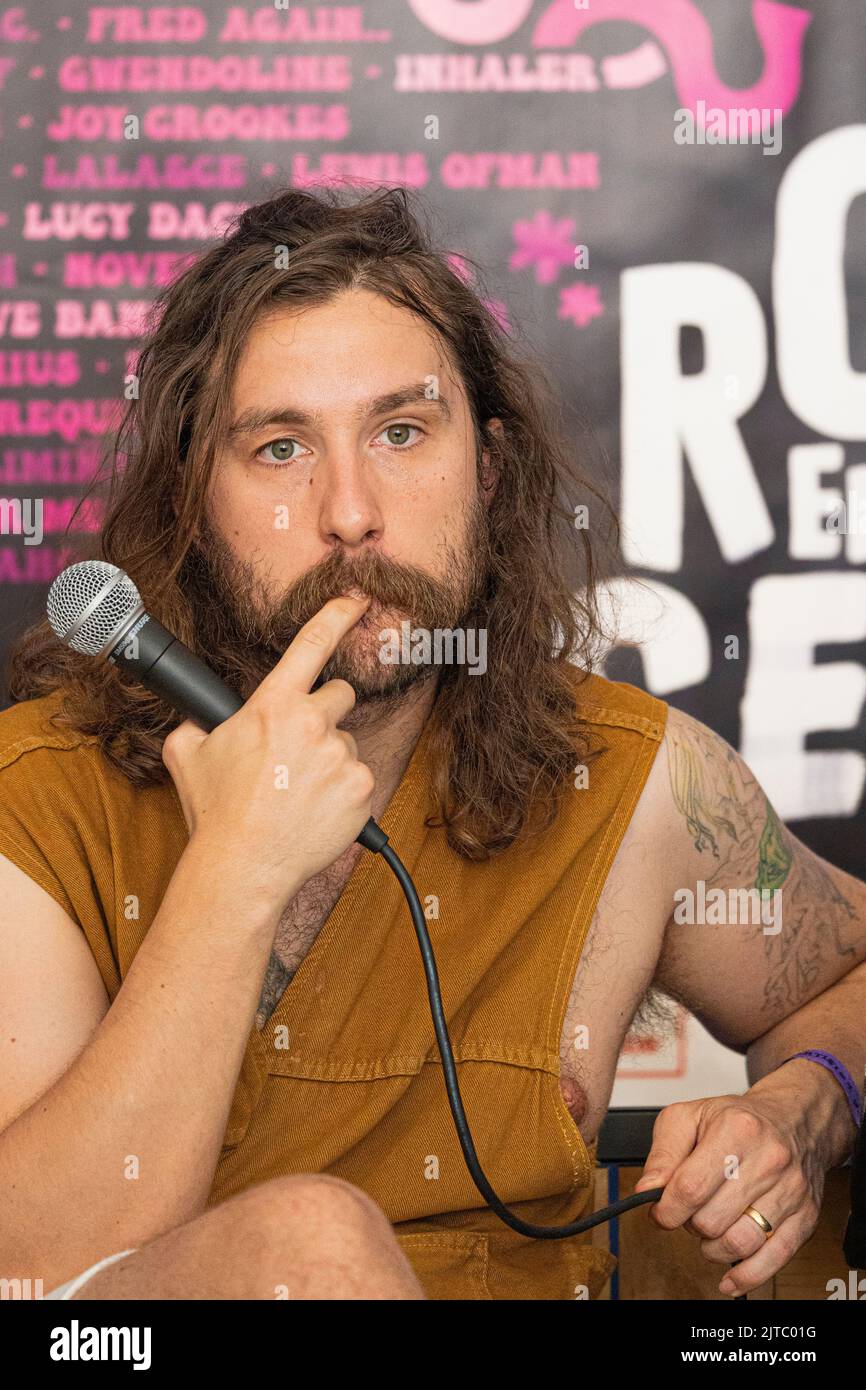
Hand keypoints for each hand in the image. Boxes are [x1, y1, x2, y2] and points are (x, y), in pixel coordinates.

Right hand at [161, 594, 375, 908]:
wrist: (242, 867)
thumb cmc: (216, 812)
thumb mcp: (188, 754)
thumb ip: (199, 723)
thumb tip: (201, 719)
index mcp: (273, 705)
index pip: (311, 644)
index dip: (337, 614)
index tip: (356, 598)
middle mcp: (314, 724)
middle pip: (341, 695)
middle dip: (325, 713)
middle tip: (299, 748)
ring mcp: (342, 757)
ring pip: (347, 743)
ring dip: (330, 760)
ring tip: (297, 793)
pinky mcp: (362, 790)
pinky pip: (359, 780)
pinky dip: (342, 794)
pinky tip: (314, 812)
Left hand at [632, 1064, 844, 1295]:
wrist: (794, 1118)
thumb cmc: (738, 1119)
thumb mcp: (689, 1117)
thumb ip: (663, 1154)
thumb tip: (647, 1190)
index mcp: (736, 1130)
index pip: (690, 1188)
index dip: (666, 1209)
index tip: (659, 1211)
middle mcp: (768, 1160)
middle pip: (712, 1220)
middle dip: (690, 1225)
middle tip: (689, 1212)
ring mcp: (791, 1191)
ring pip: (740, 1243)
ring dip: (713, 1248)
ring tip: (709, 1230)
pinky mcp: (806, 1216)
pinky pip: (776, 1259)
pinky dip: (747, 1276)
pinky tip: (730, 1280)